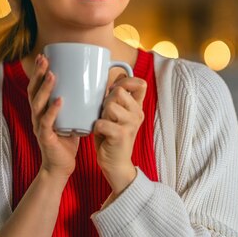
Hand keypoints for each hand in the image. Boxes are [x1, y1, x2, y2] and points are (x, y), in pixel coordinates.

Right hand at [27, 54, 79, 179]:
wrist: (61, 166)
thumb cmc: (67, 140)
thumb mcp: (70, 117)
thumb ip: (75, 103)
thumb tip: (93, 85)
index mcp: (41, 110)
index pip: (36, 86)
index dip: (37, 71)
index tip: (43, 55)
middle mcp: (36, 116)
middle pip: (33, 91)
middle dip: (38, 74)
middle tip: (44, 59)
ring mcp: (39, 126)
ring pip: (38, 104)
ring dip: (45, 88)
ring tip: (52, 75)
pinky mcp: (45, 137)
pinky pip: (47, 122)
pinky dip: (52, 110)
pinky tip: (59, 101)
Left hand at [93, 74, 146, 194]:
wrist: (116, 164)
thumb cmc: (112, 137)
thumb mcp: (117, 114)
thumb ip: (119, 96)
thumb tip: (119, 72)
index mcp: (137, 107)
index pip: (140, 84)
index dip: (125, 82)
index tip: (115, 91)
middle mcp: (137, 114)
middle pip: (118, 92)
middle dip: (107, 102)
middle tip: (107, 117)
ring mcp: (131, 124)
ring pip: (110, 106)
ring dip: (101, 116)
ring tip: (105, 126)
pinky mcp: (121, 135)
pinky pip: (101, 122)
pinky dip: (96, 128)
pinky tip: (102, 135)